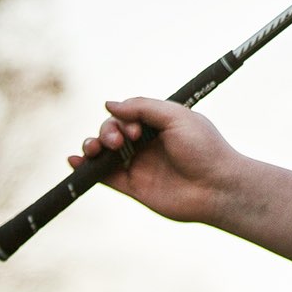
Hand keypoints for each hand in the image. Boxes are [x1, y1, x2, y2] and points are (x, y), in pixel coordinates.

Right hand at [69, 97, 240, 225]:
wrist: (218, 187)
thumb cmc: (204, 149)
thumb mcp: (177, 116)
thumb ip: (143, 107)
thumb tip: (109, 104)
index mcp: (158, 124)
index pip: (127, 114)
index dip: (123, 118)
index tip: (136, 130)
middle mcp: (146, 143)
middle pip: (112, 131)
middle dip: (108, 132)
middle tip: (122, 141)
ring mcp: (139, 165)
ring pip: (104, 152)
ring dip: (92, 145)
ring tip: (95, 149)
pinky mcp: (133, 187)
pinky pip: (103, 176)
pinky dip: (86, 169)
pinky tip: (74, 160)